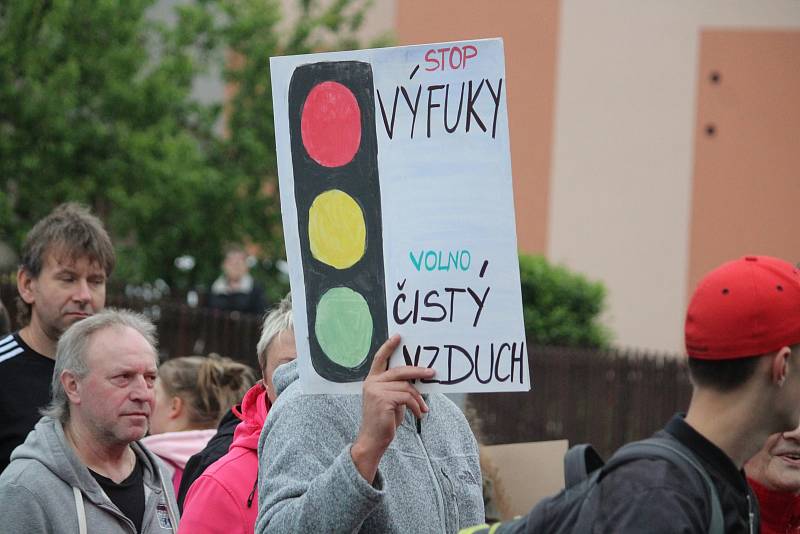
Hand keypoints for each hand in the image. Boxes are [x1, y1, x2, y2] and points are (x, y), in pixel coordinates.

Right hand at [351, 334, 434, 482]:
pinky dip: (416, 406)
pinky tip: (419, 414)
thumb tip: (417, 378)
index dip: (388, 346)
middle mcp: (372, 383)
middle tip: (432, 373)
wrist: (373, 440)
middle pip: (399, 370)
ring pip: (406, 387)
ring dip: (418, 399)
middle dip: (418, 371)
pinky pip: (407, 398)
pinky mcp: (383, 400)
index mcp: (372, 380)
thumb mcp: (391, 400)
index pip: (379, 359)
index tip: (398, 336)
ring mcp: (376, 390)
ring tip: (423, 409)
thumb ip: (398, 387)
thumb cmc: (384, 421)